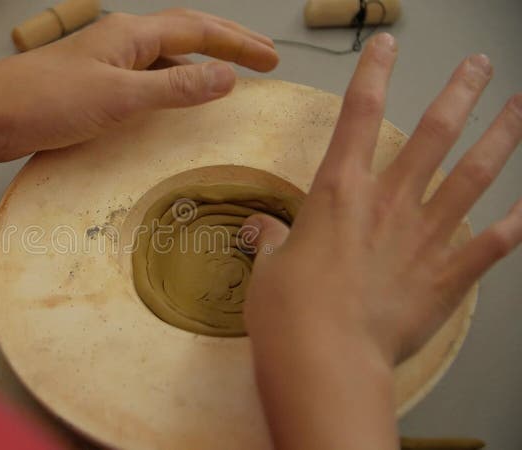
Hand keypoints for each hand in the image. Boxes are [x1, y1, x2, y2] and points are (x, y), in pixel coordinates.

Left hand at [0, 9, 278, 161]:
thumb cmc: (45, 101)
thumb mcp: (119, 97)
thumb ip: (175, 88)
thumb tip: (228, 77)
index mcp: (131, 35)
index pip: (200, 31)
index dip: (239, 44)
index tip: (273, 60)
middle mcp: (121, 42)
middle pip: (186, 34)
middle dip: (228, 44)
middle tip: (264, 56)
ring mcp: (105, 63)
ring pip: (165, 56)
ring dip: (200, 63)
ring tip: (229, 76)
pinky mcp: (91, 87)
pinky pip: (145, 78)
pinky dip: (171, 85)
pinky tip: (174, 101)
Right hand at [244, 34, 521, 365]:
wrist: (324, 356)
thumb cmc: (288, 309)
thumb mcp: (269, 266)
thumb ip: (273, 238)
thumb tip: (263, 227)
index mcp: (340, 192)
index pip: (358, 115)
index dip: (373, 74)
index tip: (386, 46)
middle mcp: (389, 203)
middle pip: (434, 133)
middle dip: (460, 94)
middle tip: (479, 66)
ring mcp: (424, 237)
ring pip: (473, 175)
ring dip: (502, 138)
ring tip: (520, 108)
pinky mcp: (447, 276)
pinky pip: (492, 244)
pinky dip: (516, 224)